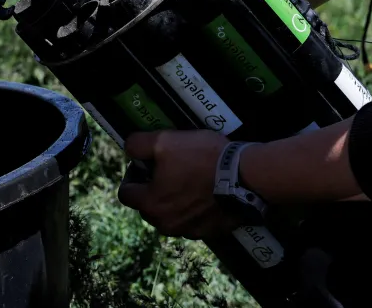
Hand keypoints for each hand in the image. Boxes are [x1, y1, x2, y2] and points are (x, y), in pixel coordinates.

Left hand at [116, 130, 241, 239]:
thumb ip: (137, 145)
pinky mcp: (210, 232)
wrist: (245, 176)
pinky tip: (206, 191)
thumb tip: (129, 150)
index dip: (133, 176)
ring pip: (171, 215)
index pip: (126, 194)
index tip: (148, 164)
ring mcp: (189, 231)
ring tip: (190, 180)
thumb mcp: (163, 140)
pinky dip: (195, 209)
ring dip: (174, 201)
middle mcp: (166, 224)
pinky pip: (193, 220)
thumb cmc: (201, 158)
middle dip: (153, 190)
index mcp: (150, 205)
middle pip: (148, 206)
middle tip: (170, 170)